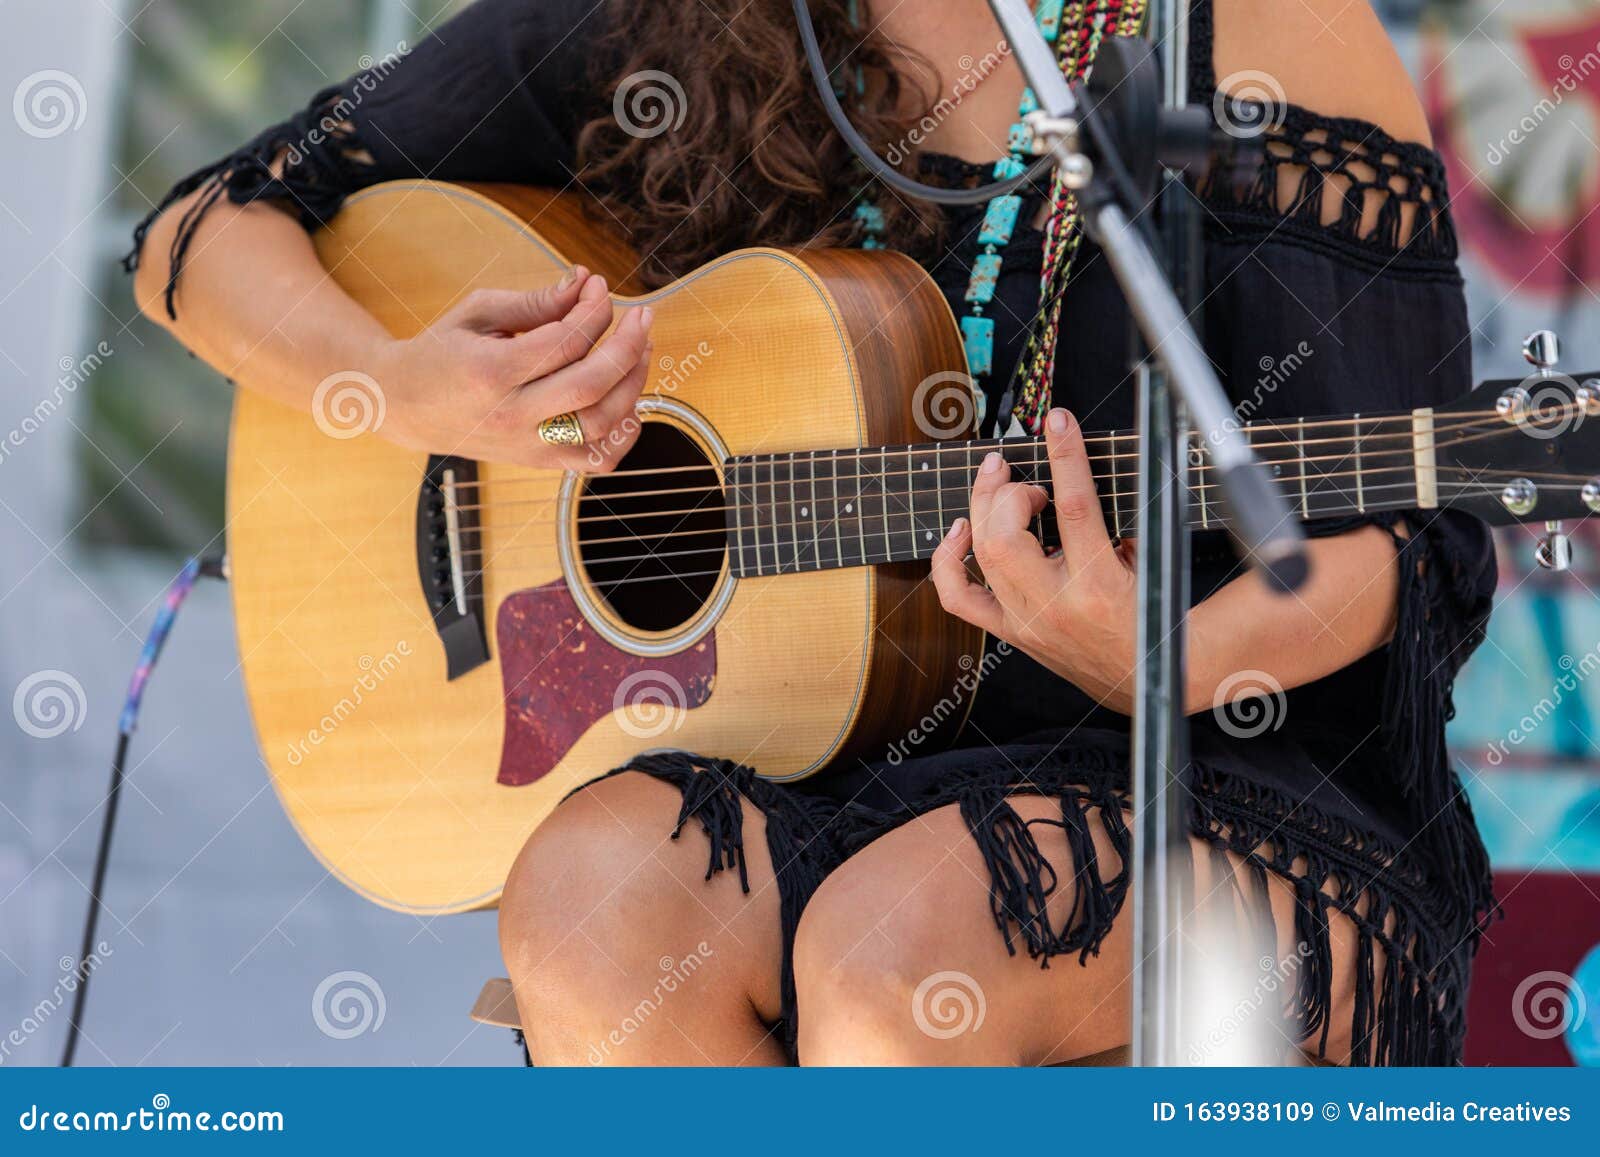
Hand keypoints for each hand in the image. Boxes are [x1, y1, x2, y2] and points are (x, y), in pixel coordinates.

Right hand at [371, 267, 652, 469]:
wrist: (405, 407)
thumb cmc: (443, 352)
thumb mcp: (478, 313)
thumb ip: (535, 302)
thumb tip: (585, 283)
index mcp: (490, 373)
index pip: (563, 342)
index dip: (593, 311)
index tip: (599, 287)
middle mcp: (512, 416)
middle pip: (590, 385)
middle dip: (627, 345)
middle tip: (642, 315)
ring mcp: (529, 446)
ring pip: (602, 423)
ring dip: (634, 382)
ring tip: (641, 348)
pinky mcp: (540, 463)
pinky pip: (598, 459)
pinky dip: (625, 431)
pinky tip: (628, 398)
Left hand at [931, 408, 1139, 712]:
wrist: (1148, 677)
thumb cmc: (1154, 614)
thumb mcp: (1153, 558)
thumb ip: (1122, 516)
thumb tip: (1082, 476)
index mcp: (1100, 586)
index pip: (1075, 508)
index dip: (1064, 457)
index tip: (1057, 422)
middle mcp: (1055, 606)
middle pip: (1006, 535)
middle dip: (1010, 491)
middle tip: (1027, 478)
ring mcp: (1026, 622)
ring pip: (979, 557)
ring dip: (983, 509)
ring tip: (998, 484)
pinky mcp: (1011, 633)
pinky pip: (958, 597)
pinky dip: (949, 558)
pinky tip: (962, 529)